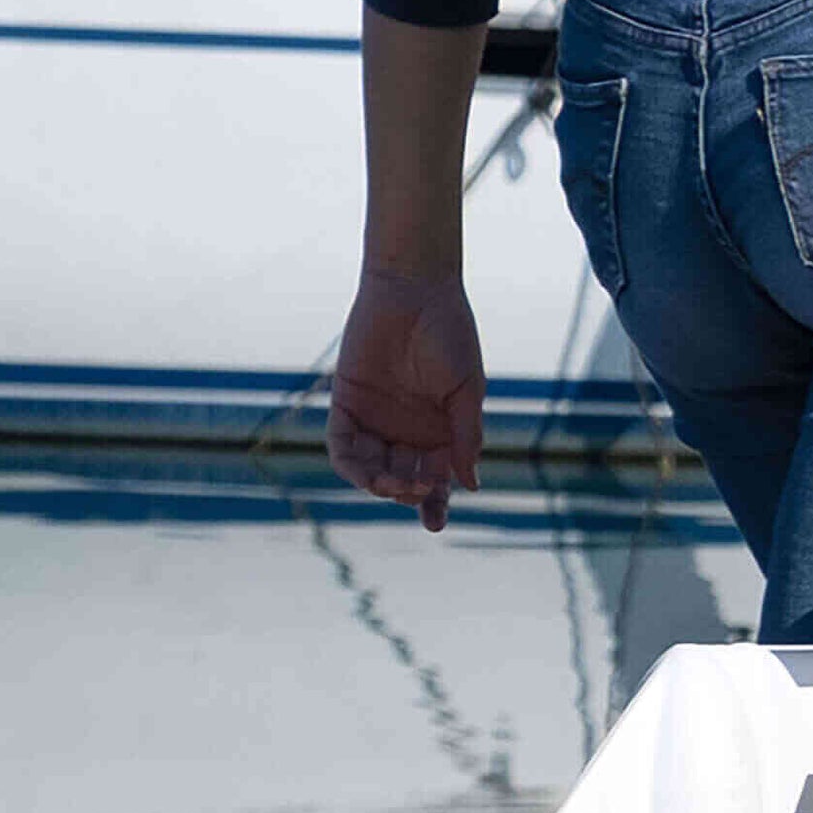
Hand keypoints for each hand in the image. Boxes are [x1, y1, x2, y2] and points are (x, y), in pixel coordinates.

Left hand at [328, 265, 487, 526]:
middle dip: (409, 493)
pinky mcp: (346, 404)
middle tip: (419, 487)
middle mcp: (406, 432)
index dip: (434, 505)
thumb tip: (470, 485)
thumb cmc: (450, 334)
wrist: (414, 289)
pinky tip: (367, 472)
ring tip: (393, 483)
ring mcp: (375, 420)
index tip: (435, 523)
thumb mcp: (467, 390)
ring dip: (381, 484)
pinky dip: (351, 464)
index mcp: (439, 432)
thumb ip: (466, 437)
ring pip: (371, 470)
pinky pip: (342, 447)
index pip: (435, 481)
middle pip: (403, 481)